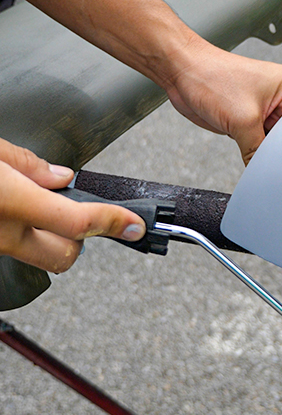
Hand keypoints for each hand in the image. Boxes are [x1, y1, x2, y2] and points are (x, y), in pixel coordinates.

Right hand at [0, 139, 145, 272]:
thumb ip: (26, 162)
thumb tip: (61, 176)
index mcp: (10, 203)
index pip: (78, 222)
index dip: (113, 222)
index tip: (134, 225)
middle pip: (63, 255)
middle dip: (79, 238)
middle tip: (75, 210)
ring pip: (34, 253)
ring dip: (45, 235)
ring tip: (30, 202)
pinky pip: (11, 246)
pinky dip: (20, 231)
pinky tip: (9, 208)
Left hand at [160, 37, 281, 163]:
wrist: (182, 71)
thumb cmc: (211, 78)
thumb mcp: (243, 121)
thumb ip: (257, 150)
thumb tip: (262, 171)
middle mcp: (279, 96)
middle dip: (274, 148)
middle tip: (267, 161)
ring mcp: (262, 107)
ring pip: (269, 140)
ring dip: (260, 148)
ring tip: (252, 150)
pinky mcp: (246, 116)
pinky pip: (255, 139)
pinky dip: (250, 147)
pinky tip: (246, 150)